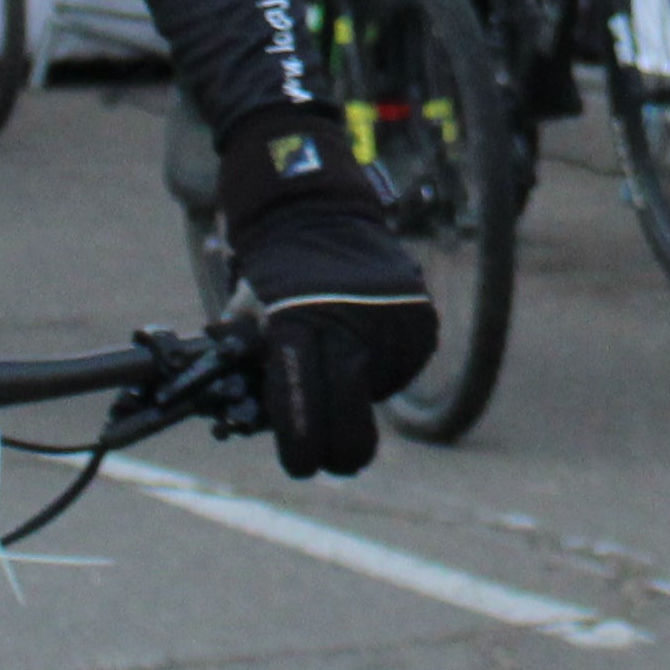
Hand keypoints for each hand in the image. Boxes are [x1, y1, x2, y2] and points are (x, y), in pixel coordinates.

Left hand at [213, 107, 434, 475]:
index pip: (304, 411)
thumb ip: (261, 372)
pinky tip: (363, 343)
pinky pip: (399, 370)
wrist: (317, 207)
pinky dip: (381, 370)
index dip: (300, 447)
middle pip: (351, 424)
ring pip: (377, 397)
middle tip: (329, 458)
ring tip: (339, 359)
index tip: (300, 462)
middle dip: (338, 449)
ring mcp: (392, 325)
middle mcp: (353, 327)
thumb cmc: (272, 268)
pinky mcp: (420, 322)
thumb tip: (265, 427)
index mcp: (302, 326)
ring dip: (359, 396)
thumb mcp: (250, 318)